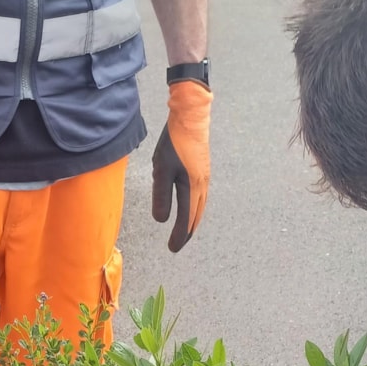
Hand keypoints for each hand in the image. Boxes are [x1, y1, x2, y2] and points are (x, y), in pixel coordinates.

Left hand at [151, 80, 210, 252]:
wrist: (191, 116)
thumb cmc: (174, 142)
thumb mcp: (161, 170)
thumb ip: (161, 196)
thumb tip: (162, 220)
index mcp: (192, 188)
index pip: (185, 220)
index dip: (178, 236)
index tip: (172, 248)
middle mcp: (202, 186)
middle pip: (195, 217)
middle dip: (186, 233)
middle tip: (177, 245)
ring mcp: (205, 178)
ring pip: (200, 207)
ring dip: (192, 222)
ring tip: (184, 231)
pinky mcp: (203, 170)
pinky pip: (201, 197)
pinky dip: (195, 209)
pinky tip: (190, 207)